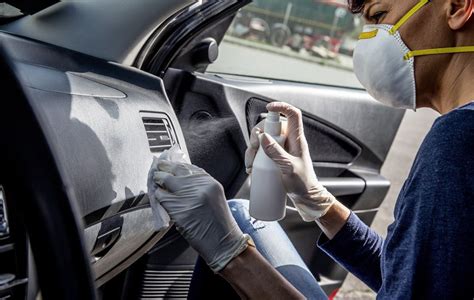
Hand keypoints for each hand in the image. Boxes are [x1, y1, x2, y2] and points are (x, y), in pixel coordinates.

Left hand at [153, 161, 249, 271]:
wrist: (224, 244)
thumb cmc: (219, 225)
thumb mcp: (214, 198)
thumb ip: (198, 186)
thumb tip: (178, 179)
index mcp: (210, 182)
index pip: (187, 166)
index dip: (174, 165)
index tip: (166, 165)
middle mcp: (200, 186)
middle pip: (175, 170)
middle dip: (163, 170)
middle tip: (156, 171)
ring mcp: (189, 197)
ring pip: (165, 183)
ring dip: (158, 186)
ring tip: (156, 187)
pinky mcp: (179, 210)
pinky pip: (162, 199)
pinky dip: (157, 199)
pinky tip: (159, 201)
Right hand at [245, 102, 335, 220]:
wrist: (306, 199)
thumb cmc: (303, 184)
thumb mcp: (289, 168)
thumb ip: (276, 152)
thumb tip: (263, 136)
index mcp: (297, 139)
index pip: (292, 115)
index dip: (282, 107)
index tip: (268, 108)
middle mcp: (289, 142)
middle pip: (270, 127)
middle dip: (257, 136)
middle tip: (253, 150)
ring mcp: (281, 150)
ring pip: (262, 140)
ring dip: (252, 150)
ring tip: (251, 165)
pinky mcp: (275, 158)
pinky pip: (262, 152)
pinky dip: (254, 158)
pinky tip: (251, 169)